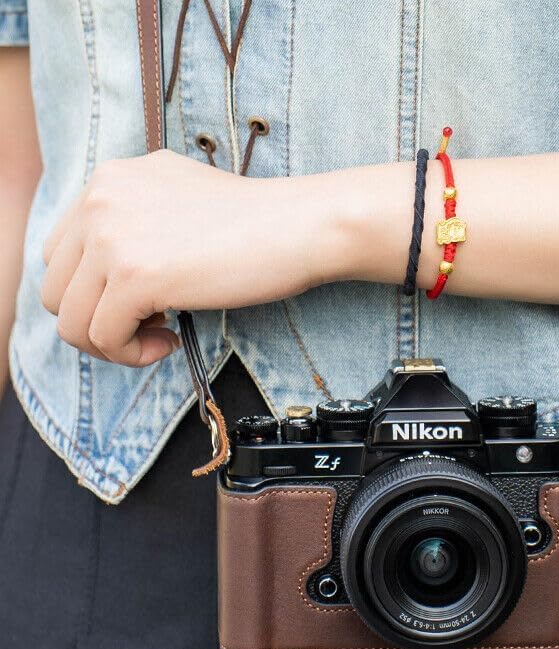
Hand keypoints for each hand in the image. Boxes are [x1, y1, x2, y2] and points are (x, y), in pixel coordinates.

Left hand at [41, 150, 334, 366]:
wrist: (298, 226)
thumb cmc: (256, 222)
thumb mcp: (180, 199)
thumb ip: (137, 220)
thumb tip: (112, 273)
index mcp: (108, 179)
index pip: (61, 255)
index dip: (95, 293)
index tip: (144, 304)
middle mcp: (99, 200)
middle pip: (56, 289)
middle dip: (97, 322)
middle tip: (150, 327)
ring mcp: (112, 236)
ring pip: (70, 321)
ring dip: (112, 344)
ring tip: (160, 339)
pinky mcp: (133, 275)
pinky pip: (103, 337)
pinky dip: (132, 354)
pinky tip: (170, 342)